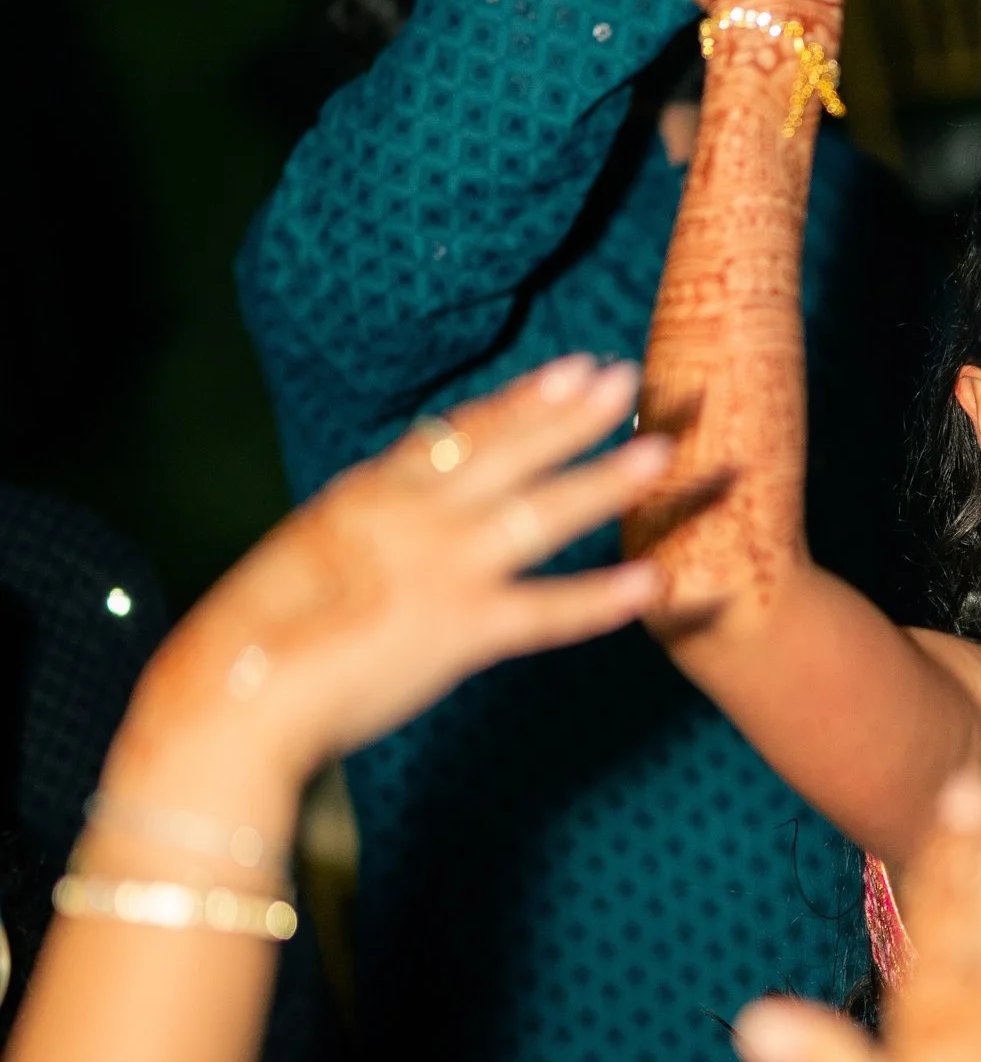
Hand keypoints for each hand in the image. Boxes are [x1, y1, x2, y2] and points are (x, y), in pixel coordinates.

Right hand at [105, 359, 669, 807]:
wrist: (236, 693)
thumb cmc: (264, 631)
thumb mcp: (314, 549)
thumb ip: (369, 519)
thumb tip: (399, 491)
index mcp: (373, 492)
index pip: (462, 433)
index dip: (522, 399)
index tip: (573, 368)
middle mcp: (413, 517)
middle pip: (509, 452)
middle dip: (572, 415)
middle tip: (629, 378)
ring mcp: (441, 570)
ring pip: (540, 515)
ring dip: (604, 482)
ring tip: (664, 453)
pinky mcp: (459, 632)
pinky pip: (547, 612)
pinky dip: (602, 598)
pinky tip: (654, 582)